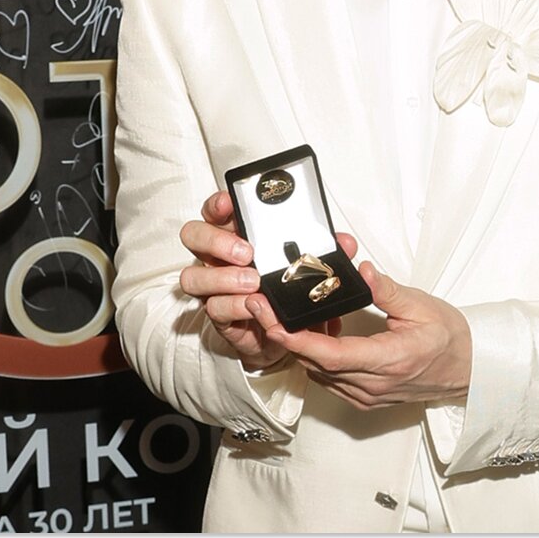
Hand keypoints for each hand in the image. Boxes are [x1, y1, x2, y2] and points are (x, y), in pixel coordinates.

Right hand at [180, 190, 356, 370]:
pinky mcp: (219, 315)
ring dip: (223, 277)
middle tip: (246, 251)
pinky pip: (214, 308)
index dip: (218, 204)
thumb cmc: (287, 290)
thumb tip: (345, 243)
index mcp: (237, 235)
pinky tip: (253, 304)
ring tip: (253, 282)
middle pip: (193, 236)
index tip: (229, 203)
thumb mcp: (307, 266)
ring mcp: (214, 287)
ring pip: (193, 276)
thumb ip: (323, 251)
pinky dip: (235, 305)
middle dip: (216, 240)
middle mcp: (217, 258)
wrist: (283, 334)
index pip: (215, 210)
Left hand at [256, 263, 471, 408]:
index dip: (297, 340)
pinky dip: (317, 358)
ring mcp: (368, 395)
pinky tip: (319, 332)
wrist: (468, 368)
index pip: (331, 355)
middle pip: (315, 364)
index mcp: (388, 361)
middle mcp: (373, 385)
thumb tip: (363, 272)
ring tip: (291, 314)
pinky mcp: (365, 398)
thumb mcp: (421, 306)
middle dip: (285, 336)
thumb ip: (387, 291)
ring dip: (300, 347)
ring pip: (318, 374)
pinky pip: (330, 380)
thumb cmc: (449, 338)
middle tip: (263, 307)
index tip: (273, 322)